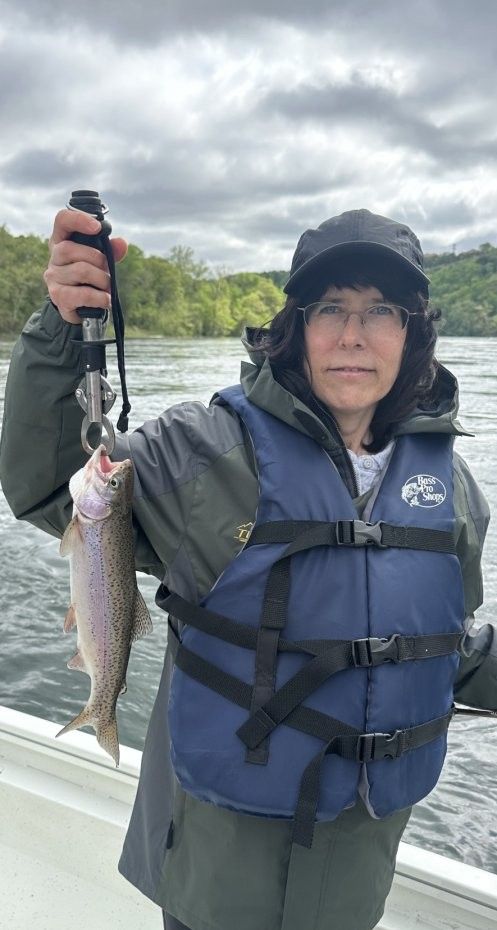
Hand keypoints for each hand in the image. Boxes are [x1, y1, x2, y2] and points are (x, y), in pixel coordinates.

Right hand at [44, 209, 127, 323]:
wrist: (80, 306)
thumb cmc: (90, 277)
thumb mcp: (101, 260)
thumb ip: (111, 250)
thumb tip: (121, 243)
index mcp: (62, 240)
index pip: (62, 220)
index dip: (78, 219)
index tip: (97, 227)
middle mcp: (54, 257)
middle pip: (69, 249)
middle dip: (97, 259)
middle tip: (107, 271)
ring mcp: (53, 277)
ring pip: (81, 270)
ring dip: (102, 280)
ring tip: (107, 287)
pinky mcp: (59, 296)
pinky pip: (83, 294)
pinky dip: (100, 297)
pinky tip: (105, 299)